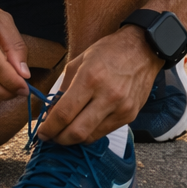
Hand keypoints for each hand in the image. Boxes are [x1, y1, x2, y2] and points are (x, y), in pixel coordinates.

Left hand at [38, 27, 161, 144]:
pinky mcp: (130, 115)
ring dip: (74, 139)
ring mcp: (121, 108)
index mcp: (90, 78)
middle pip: (76, 132)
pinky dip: (91, 133)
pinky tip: (85, 125)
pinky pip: (104, 132)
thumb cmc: (109, 51)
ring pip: (90, 137)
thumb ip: (64, 88)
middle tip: (51, 137)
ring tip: (66, 132)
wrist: (144, 48)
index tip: (42, 132)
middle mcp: (107, 95)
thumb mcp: (80, 61)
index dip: (49, 128)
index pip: (64, 113)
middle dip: (58, 139)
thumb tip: (51, 113)